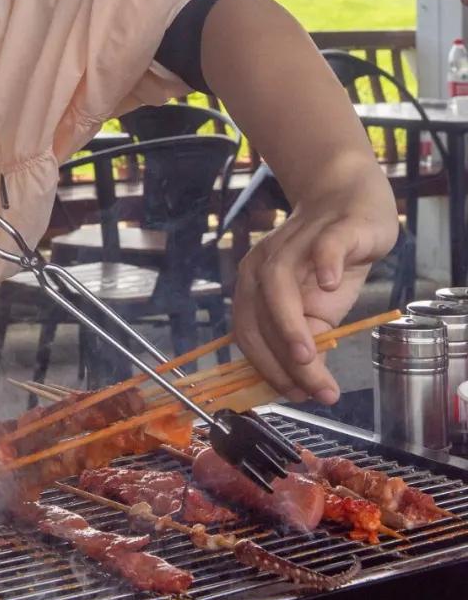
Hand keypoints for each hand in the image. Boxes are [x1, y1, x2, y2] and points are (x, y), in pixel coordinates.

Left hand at [232, 171, 398, 404]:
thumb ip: (306, 343)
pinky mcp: (332, 229)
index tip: (295, 396)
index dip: (268, 367)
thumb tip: (306, 388)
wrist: (349, 203)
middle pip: (260, 313)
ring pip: (280, 283)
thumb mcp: (317, 310)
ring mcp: (296, 243)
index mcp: (255, 285)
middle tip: (313, 389)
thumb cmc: (328, 263)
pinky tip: (329, 284)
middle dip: (283, 358)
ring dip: (290, 322)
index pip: (250, 333)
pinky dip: (323, 264)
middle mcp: (266, 263)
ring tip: (309, 356)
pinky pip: (322, 246)